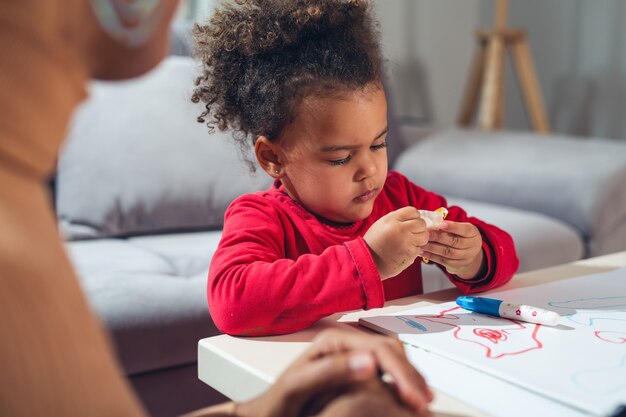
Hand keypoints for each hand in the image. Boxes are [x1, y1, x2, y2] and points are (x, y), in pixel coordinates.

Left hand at [236, 328, 432, 416]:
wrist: (268, 413)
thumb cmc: (278, 403)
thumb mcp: (298, 388)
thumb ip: (330, 372)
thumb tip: (369, 361)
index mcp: (333, 341)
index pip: (379, 348)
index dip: (401, 373)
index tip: (413, 398)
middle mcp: (344, 342)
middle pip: (391, 350)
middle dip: (410, 375)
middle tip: (424, 404)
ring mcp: (350, 354)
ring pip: (393, 357)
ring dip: (410, 377)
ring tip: (422, 403)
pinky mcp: (354, 368)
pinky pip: (387, 368)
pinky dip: (402, 382)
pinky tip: (407, 399)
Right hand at [364, 207, 429, 279]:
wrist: (369, 262)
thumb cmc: (374, 243)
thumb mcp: (381, 224)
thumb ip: (397, 219)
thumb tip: (412, 217)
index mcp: (392, 219)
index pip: (413, 211)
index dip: (414, 216)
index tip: (411, 221)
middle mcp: (400, 229)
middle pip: (421, 223)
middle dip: (419, 227)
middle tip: (412, 232)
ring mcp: (407, 242)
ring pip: (424, 235)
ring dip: (420, 238)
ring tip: (410, 241)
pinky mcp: (411, 254)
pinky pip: (420, 247)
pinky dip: (415, 249)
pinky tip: (405, 250)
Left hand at [420, 220, 484, 279]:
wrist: (470, 255)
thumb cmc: (461, 237)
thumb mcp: (460, 230)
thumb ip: (449, 227)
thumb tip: (431, 223)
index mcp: (473, 233)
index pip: (464, 230)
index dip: (452, 227)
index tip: (440, 224)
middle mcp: (472, 245)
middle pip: (454, 242)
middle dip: (438, 237)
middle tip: (426, 234)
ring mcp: (466, 257)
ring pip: (447, 252)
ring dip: (432, 248)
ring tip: (422, 244)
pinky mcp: (457, 266)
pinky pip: (443, 261)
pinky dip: (431, 256)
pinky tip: (422, 252)